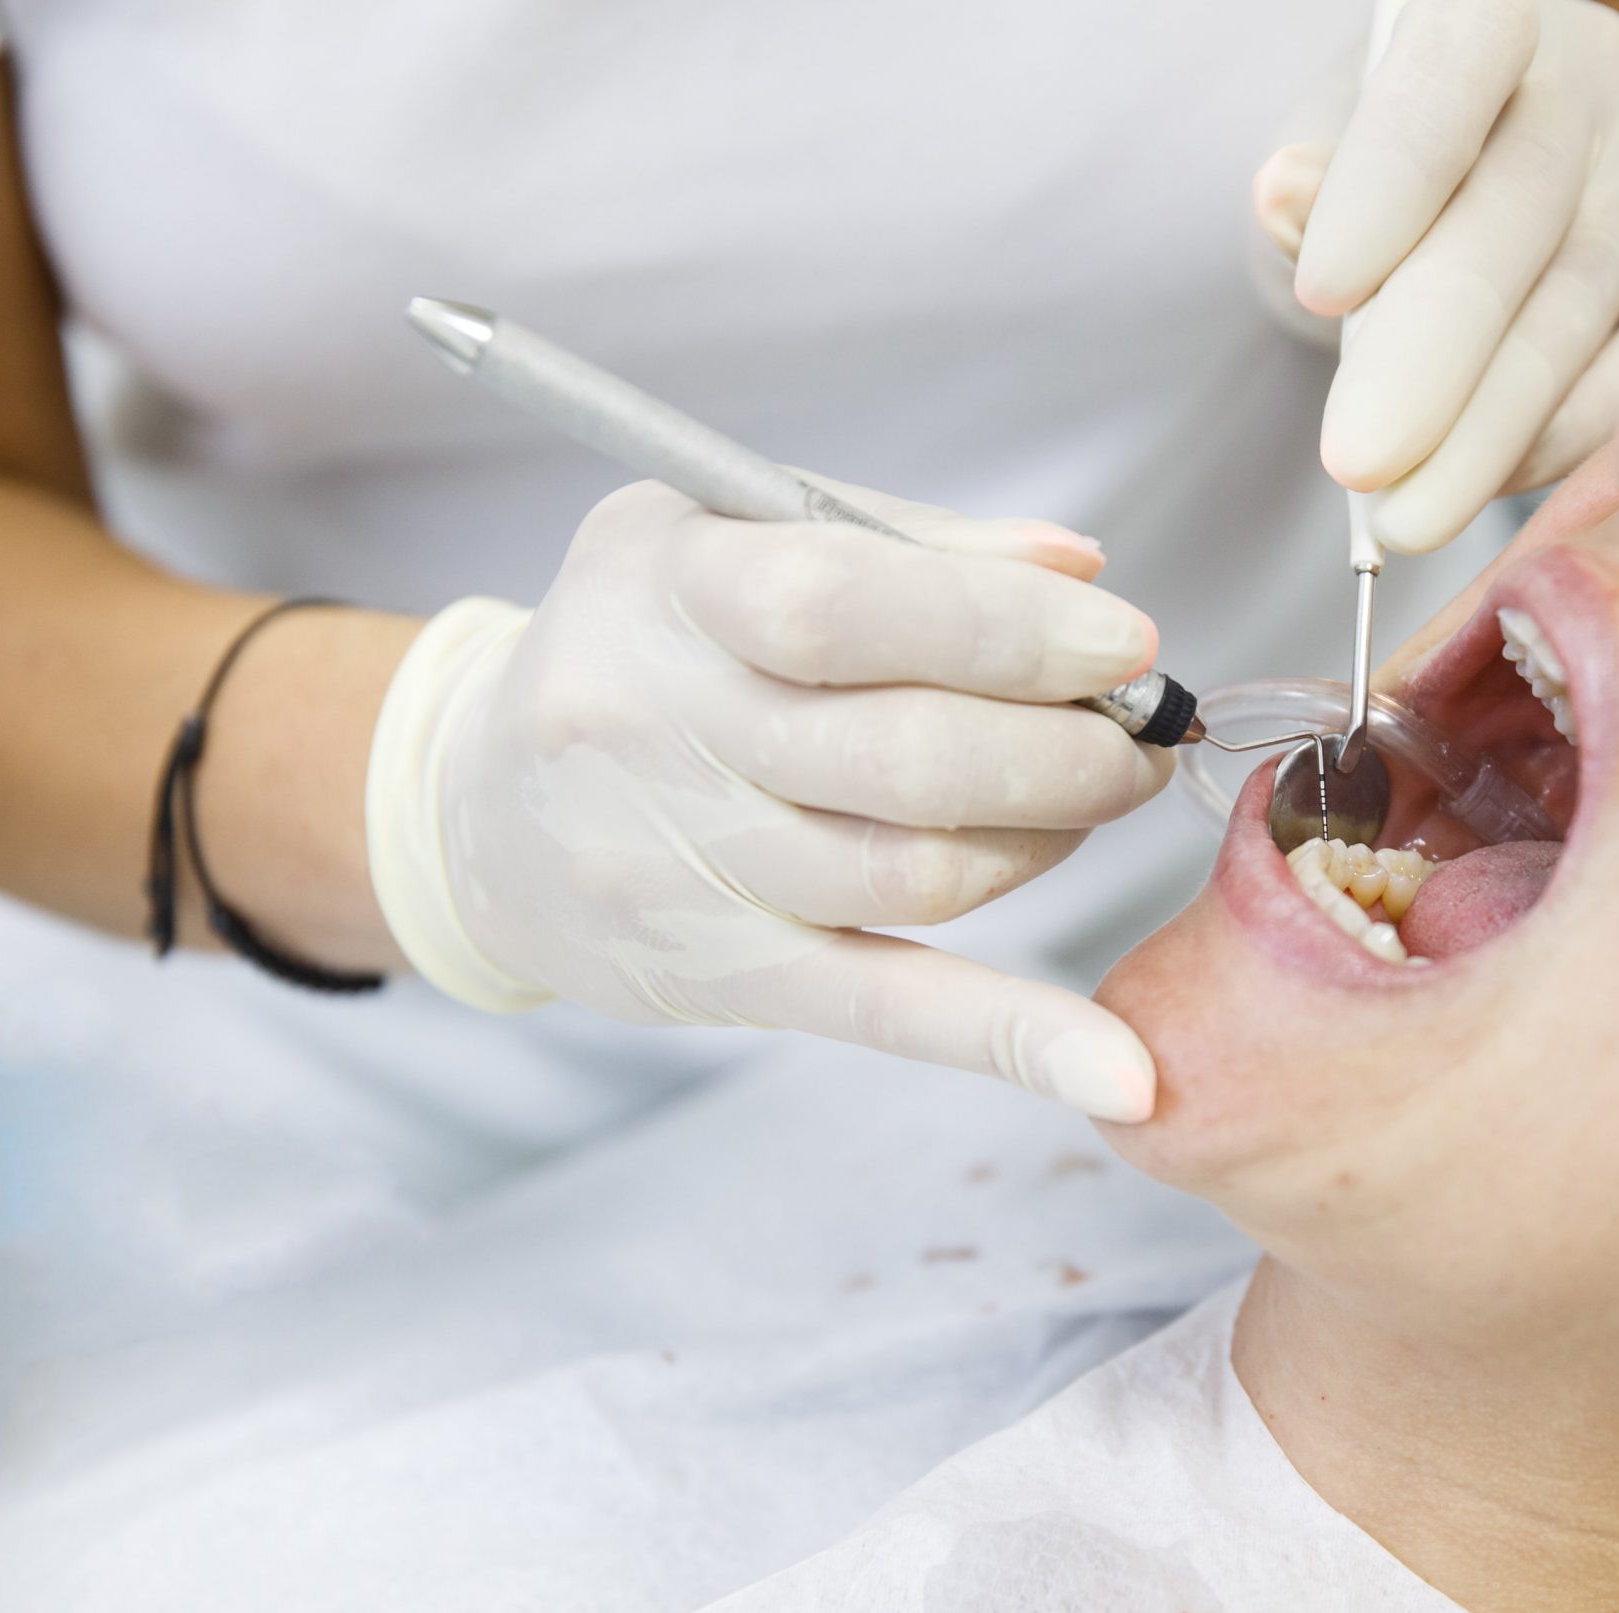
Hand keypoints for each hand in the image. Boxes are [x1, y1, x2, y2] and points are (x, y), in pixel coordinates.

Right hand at [364, 477, 1172, 1120]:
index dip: (1005, 628)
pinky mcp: (727, 979)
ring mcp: (686, 871)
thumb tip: (1077, 571)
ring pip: (918, 876)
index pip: (843, 605)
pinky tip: (1120, 1071)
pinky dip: (1015, 1042)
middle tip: (1137, 729)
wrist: (481, 803)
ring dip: (1050, 837)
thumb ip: (907, 540)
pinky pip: (890, 1014)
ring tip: (1094, 794)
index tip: (1125, 641)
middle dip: (1064, 746)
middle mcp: (657, 730)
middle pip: (904, 759)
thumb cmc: (648, 642)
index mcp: (665, 588)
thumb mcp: (728, 535)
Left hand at [1254, 0, 1618, 552]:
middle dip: (1434, 356)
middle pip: (1519, 217)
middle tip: (1359, 460)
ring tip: (1406, 516)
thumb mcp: (1330, 135)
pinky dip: (1567, 436)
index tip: (1322, 291)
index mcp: (1488, 12)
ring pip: (1582, 307)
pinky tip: (1490, 486)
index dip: (1391, 183)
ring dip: (1491, 430)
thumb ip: (1316, 175)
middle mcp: (1593, 74)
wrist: (1490, 159)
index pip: (1445, 83)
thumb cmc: (1389, 151)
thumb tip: (1287, 197)